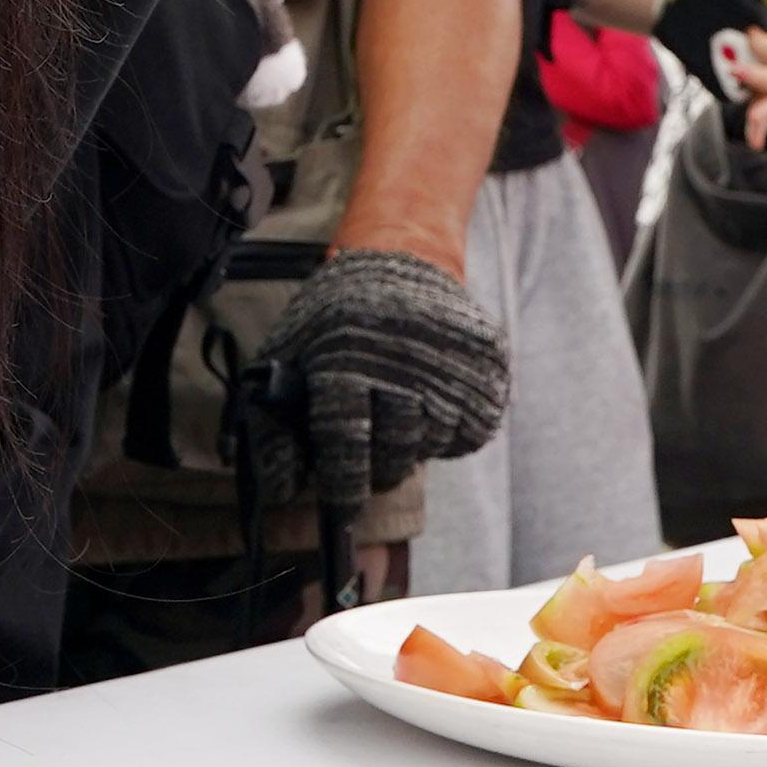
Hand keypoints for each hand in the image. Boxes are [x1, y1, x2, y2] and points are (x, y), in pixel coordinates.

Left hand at [254, 248, 509, 498]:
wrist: (401, 259)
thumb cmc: (335, 318)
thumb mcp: (290, 358)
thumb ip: (275, 427)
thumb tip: (281, 490)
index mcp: (346, 358)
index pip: (345, 443)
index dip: (342, 483)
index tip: (341, 507)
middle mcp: (403, 361)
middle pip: (393, 455)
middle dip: (378, 466)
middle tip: (370, 452)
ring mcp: (453, 365)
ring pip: (432, 445)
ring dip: (413, 441)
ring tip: (399, 404)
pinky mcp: (490, 368)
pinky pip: (470, 434)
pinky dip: (449, 430)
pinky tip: (430, 397)